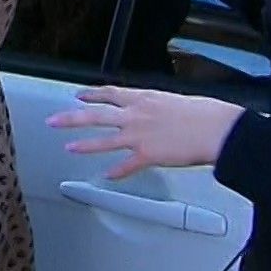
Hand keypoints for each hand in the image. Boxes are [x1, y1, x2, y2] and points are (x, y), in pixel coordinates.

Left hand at [47, 86, 245, 179]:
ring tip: (69, 148)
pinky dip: (116, 172)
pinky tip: (107, 176)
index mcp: (144, 98)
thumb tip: (155, 111)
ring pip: (104, 141)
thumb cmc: (204, 113)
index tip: (79, 95)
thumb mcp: (175, 101)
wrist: (216, 129)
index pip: (110, 93)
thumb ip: (158, 107)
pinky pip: (126, 166)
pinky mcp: (148, 156)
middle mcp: (136, 116)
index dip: (92, 94)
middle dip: (71, 118)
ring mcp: (139, 136)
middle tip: (54, 120)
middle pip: (96, 116)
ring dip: (84, 145)